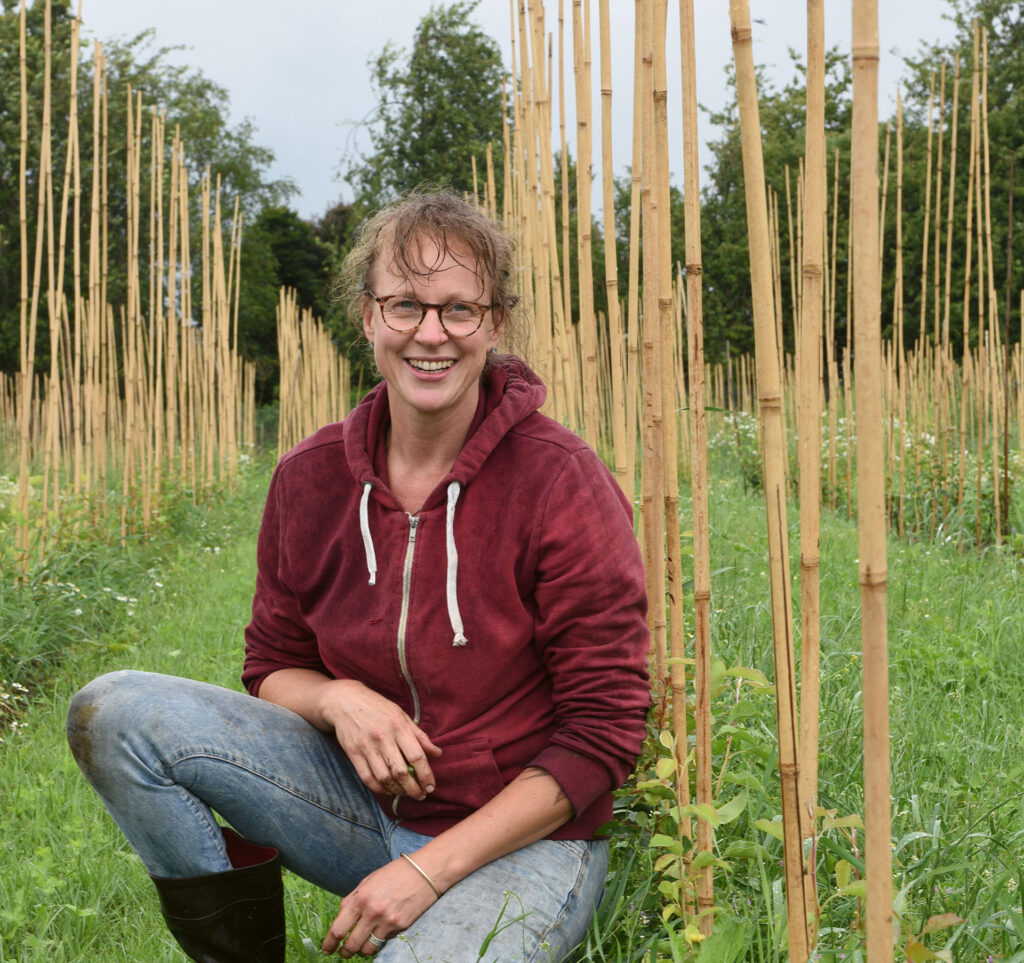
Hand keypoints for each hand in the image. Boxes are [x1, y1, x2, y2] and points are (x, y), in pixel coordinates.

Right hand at [319, 679, 441, 798]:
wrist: (346, 701)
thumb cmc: (379, 708)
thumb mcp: (402, 716)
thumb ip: (420, 736)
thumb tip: (438, 754)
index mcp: (398, 726)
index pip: (416, 756)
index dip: (426, 775)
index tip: (431, 786)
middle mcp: (383, 737)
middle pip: (400, 771)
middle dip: (413, 788)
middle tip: (421, 795)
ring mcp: (366, 746)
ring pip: (384, 778)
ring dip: (397, 791)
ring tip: (406, 793)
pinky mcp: (353, 753)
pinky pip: (367, 778)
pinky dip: (379, 789)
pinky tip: (388, 790)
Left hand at [322, 857, 438, 956]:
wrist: (425, 871)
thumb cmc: (396, 873)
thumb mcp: (369, 880)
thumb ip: (353, 899)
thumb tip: (341, 917)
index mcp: (361, 898)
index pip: (338, 928)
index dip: (329, 942)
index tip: (326, 948)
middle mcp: (372, 912)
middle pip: (351, 945)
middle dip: (344, 952)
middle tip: (343, 952)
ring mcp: (387, 921)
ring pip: (367, 949)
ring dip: (361, 950)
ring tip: (360, 946)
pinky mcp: (400, 927)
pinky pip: (384, 942)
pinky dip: (379, 941)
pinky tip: (380, 933)